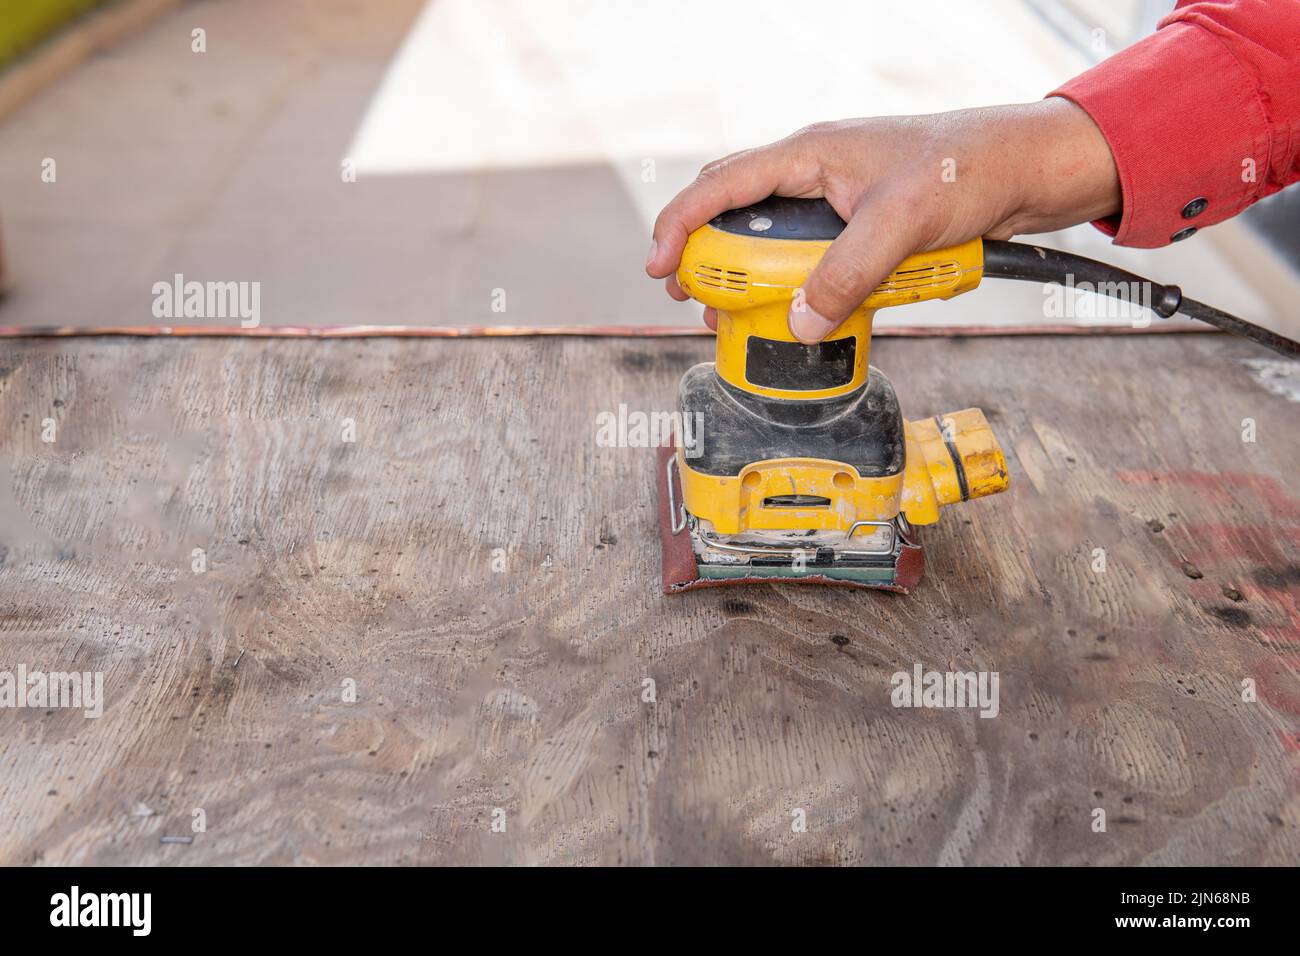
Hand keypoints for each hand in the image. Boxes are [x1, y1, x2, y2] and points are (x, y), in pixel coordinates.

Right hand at [645, 98, 1120, 341]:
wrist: (1026, 169)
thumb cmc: (967, 168)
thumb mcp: (900, 223)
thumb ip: (845, 274)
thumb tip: (799, 323)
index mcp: (810, 153)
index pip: (722, 185)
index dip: (680, 224)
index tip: (659, 265)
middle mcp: (816, 172)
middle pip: (737, 212)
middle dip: (707, 255)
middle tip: (691, 298)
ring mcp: (838, 200)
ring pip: (774, 239)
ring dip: (753, 278)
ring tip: (739, 316)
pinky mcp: (862, 227)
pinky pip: (815, 258)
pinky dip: (801, 286)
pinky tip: (804, 312)